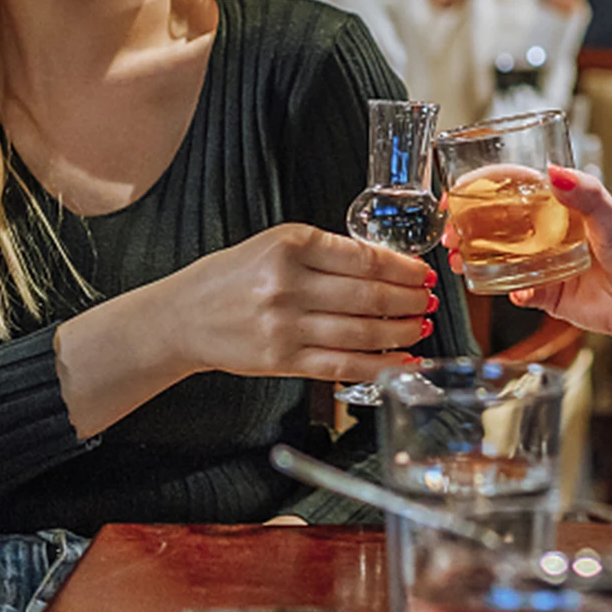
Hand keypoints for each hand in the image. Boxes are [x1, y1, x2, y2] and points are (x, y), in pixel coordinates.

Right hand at [168, 223, 435, 385]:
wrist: (183, 316)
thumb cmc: (229, 278)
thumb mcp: (271, 245)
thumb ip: (322, 252)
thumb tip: (382, 266)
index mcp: (289, 246)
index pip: (362, 257)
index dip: (401, 268)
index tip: (420, 272)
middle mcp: (288, 284)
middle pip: (369, 295)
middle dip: (409, 299)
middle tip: (428, 299)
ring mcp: (287, 326)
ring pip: (363, 331)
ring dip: (402, 331)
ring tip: (420, 325)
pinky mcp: (284, 360)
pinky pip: (344, 365)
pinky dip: (380, 365)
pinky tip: (400, 360)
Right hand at [445, 165, 611, 346]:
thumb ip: (586, 194)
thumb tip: (555, 173)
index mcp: (556, 207)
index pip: (508, 188)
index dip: (478, 188)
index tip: (456, 193)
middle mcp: (544, 234)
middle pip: (492, 223)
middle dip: (465, 226)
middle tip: (450, 233)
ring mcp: (543, 264)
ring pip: (496, 258)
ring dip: (474, 258)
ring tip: (460, 262)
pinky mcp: (548, 295)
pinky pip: (518, 291)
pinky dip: (509, 291)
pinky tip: (514, 290)